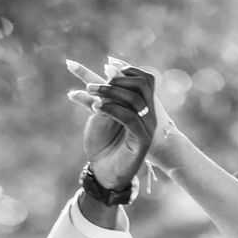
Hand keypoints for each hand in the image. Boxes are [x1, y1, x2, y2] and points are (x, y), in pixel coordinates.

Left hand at [66, 56, 159, 188]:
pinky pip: (130, 117)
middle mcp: (146, 114)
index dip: (127, 69)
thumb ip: (107, 95)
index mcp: (138, 106)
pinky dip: (112, 109)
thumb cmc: (101, 144)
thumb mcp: (101, 114)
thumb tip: (109, 68)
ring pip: (135, 99)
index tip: (106, 65)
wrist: (104, 173)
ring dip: (110, 93)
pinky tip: (96, 108)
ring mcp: (147, 127)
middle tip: (91, 84)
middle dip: (117, 80)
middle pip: (142, 84)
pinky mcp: (142, 140)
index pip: (141, 79)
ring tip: (90, 93)